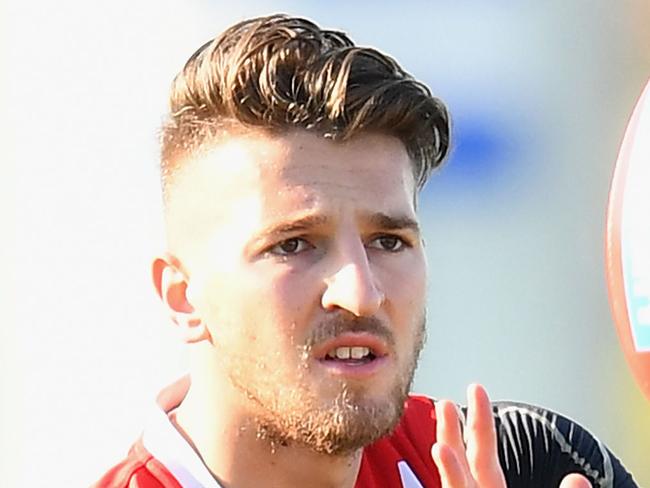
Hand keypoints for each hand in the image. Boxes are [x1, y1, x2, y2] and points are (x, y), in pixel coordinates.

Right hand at [431, 384, 592, 487]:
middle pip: (462, 460)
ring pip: (453, 482)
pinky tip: (442, 454)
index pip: (483, 450)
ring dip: (449, 462)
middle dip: (452, 430)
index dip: (480, 418)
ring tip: (441, 443)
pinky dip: (450, 474)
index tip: (475, 388)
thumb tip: (580, 478)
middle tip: (444, 401)